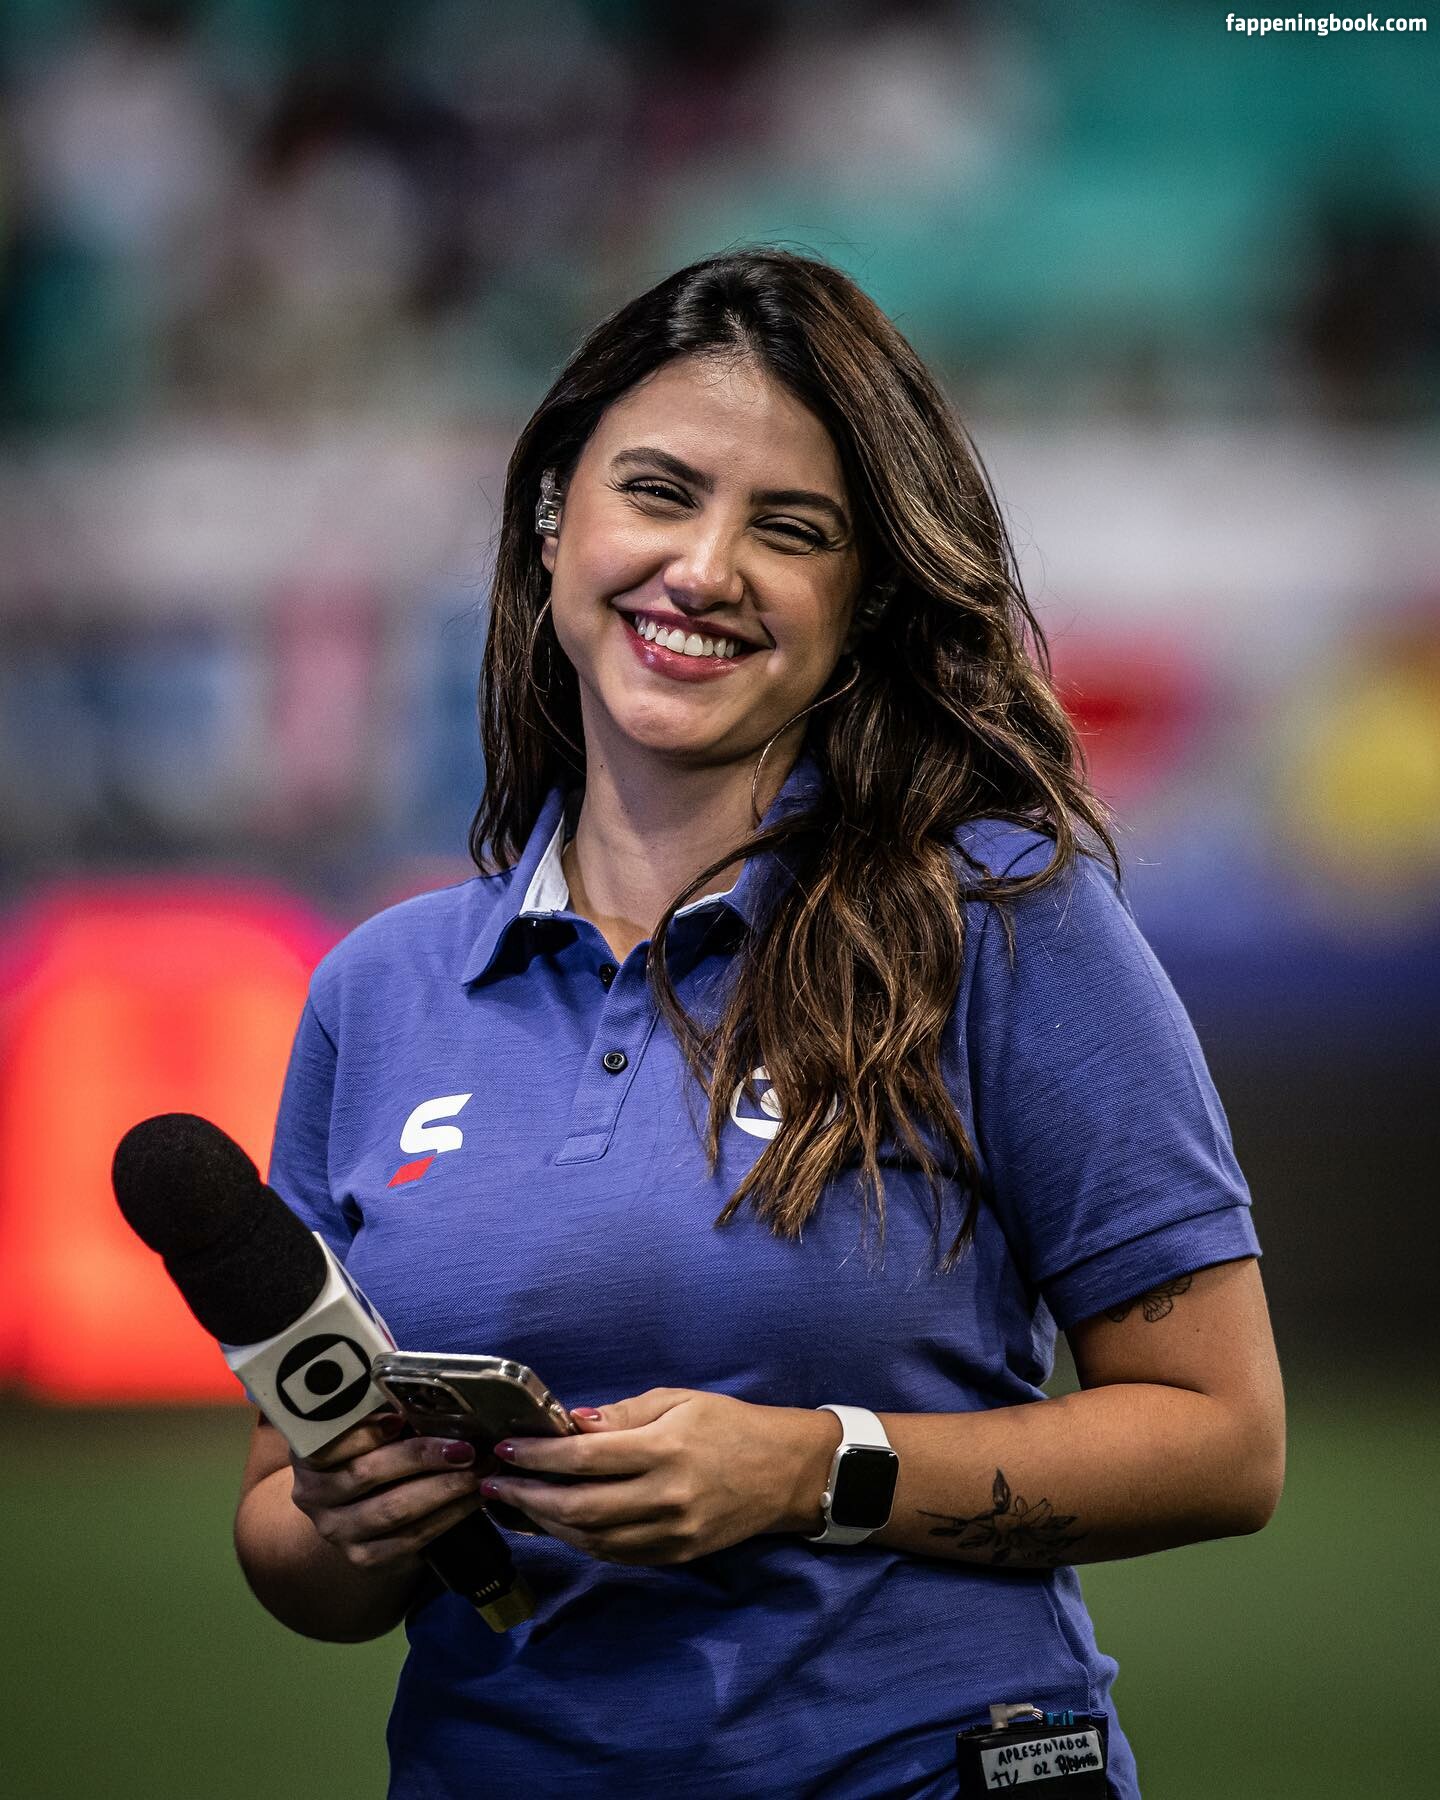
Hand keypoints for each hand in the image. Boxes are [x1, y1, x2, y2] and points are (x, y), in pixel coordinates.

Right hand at [289, 1412, 493, 1574]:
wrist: (357, 1507)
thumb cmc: (371, 1448)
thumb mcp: (365, 1422)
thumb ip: (382, 1405)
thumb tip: (423, 1383)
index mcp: (310, 1452)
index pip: (330, 1442)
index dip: (364, 1431)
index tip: (399, 1418)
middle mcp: (314, 1495)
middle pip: (367, 1474)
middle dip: (421, 1458)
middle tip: (465, 1446)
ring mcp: (337, 1530)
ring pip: (391, 1510)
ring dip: (442, 1490)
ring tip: (478, 1471)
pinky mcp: (364, 1558)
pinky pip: (409, 1540)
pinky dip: (446, 1518)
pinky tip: (471, 1501)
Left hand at [479, 1389, 840, 1565]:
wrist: (786, 1472)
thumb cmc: (728, 1424)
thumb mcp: (679, 1400)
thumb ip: (623, 1414)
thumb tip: (571, 1424)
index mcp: (665, 1450)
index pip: (586, 1459)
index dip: (538, 1458)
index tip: (506, 1451)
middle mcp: (666, 1497)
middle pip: (581, 1507)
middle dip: (528, 1499)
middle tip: (493, 1486)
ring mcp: (671, 1534)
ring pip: (593, 1540)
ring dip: (548, 1526)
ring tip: (518, 1507)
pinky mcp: (676, 1556)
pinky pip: (617, 1556)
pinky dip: (582, 1542)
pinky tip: (559, 1525)